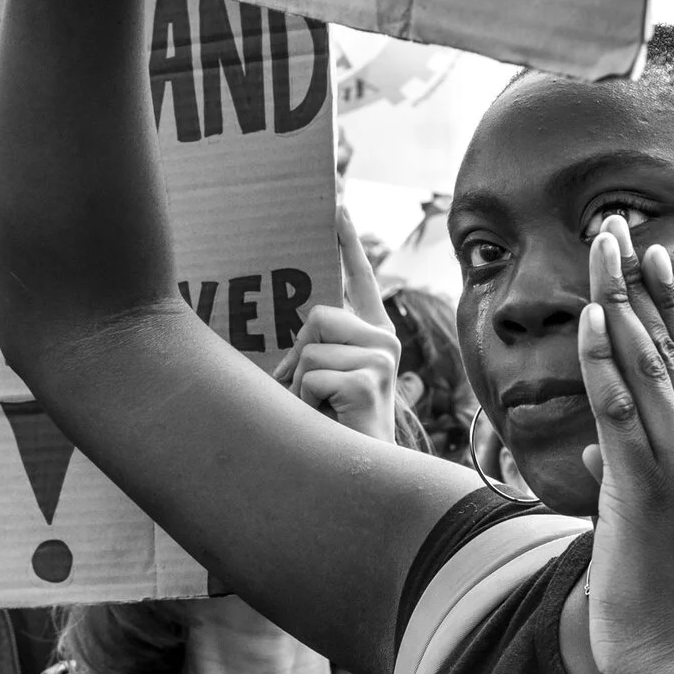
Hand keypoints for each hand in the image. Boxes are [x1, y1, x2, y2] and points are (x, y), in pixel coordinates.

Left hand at [273, 206, 402, 442]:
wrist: (366, 468)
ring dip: (301, 383)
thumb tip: (288, 342)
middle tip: (308, 390)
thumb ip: (317, 349)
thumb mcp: (326, 376)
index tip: (337, 206)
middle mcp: (385, 339)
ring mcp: (381, 358)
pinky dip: (307, 400)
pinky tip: (330, 415)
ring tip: (323, 407)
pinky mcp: (369, 379)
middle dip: (299, 355)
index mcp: (375, 333)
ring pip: (310, 349)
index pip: (362, 279)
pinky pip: (312, 375)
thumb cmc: (337, 423)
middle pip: (318, 316)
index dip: (348, 242)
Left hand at [576, 214, 673, 673]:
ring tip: (602, 250)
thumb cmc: (660, 599)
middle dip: (643, 286)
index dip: (672, 309)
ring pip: (654, 369)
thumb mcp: (653, 526)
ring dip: (623, 302)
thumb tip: (603, 453)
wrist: (672, 658)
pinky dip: (609, 363)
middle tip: (620, 228)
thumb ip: (634, 479)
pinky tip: (594, 321)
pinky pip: (627, 412)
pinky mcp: (655, 490)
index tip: (651, 261)